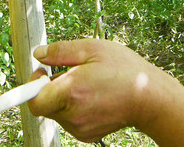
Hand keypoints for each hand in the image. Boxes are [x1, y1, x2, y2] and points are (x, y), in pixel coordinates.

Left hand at [28, 39, 168, 142]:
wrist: (151, 99)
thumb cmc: (124, 70)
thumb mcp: (92, 49)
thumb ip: (61, 51)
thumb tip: (39, 54)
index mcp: (71, 92)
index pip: (34, 101)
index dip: (32, 85)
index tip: (42, 72)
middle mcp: (73, 115)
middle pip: (44, 105)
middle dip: (49, 88)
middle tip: (68, 73)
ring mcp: (80, 128)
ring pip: (56, 113)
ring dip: (62, 98)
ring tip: (85, 84)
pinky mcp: (88, 135)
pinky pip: (69, 120)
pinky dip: (73, 109)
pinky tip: (92, 97)